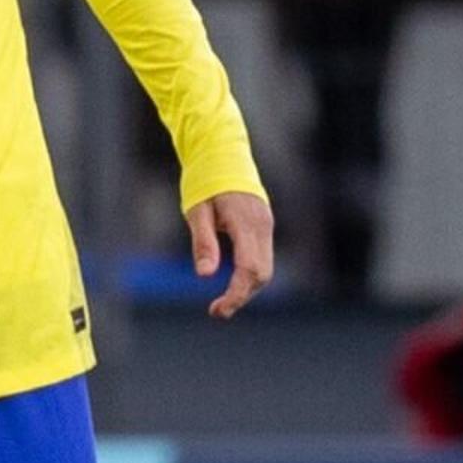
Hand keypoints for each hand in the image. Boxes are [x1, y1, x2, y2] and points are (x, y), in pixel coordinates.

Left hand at [188, 190, 275, 318]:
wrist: (222, 151)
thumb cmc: (205, 179)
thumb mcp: (196, 210)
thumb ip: (203, 242)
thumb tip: (205, 276)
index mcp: (245, 222)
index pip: (249, 268)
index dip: (236, 294)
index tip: (218, 310)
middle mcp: (262, 225)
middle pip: (261, 274)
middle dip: (242, 296)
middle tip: (216, 311)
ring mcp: (266, 225)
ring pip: (265, 268)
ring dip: (247, 288)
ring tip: (222, 302)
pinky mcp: (264, 225)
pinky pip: (262, 258)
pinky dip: (250, 275)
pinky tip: (233, 283)